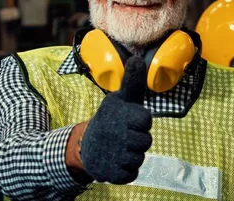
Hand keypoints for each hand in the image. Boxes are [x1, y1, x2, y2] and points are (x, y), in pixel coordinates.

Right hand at [80, 56, 152, 183]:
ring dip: (133, 154)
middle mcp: (115, 134)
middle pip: (146, 141)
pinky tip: (118, 160)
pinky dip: (127, 169)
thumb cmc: (113, 119)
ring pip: (139, 157)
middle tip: (126, 134)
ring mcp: (113, 155)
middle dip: (138, 139)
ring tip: (121, 146)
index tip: (131, 118)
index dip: (142, 120)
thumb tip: (137, 58)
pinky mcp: (111, 173)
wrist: (88, 145)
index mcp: (119, 114)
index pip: (146, 119)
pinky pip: (131, 173)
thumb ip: (133, 82)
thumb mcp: (123, 99)